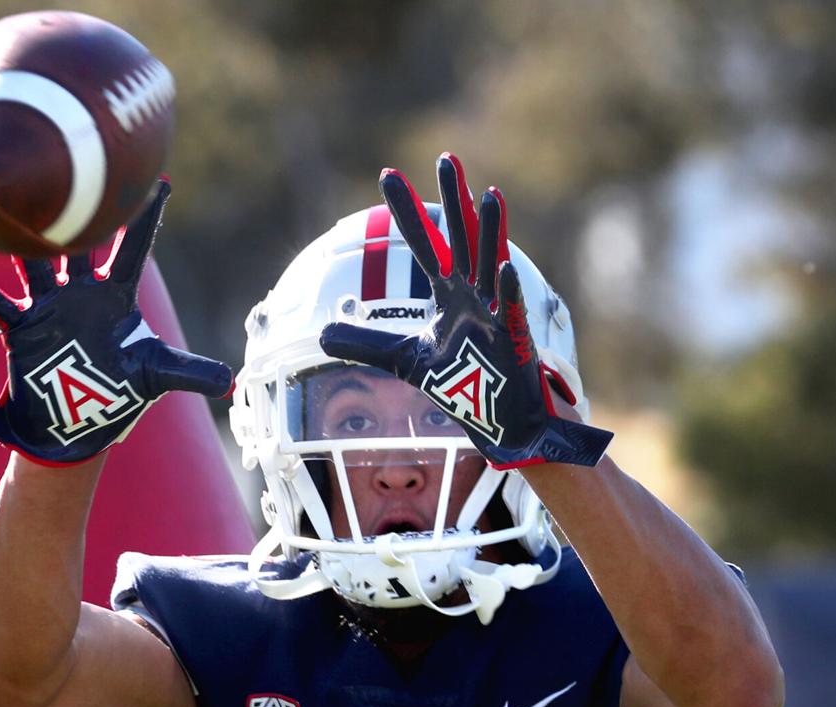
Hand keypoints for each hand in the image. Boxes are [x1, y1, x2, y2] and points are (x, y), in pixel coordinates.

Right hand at [0, 180, 232, 464]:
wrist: (76, 426)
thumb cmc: (118, 395)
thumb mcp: (156, 377)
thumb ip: (189, 372)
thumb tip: (229, 383)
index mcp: (118, 298)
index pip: (135, 248)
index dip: (145, 217)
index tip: (159, 179)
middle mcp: (82, 294)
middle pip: (80, 245)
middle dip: (78, 215)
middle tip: (74, 174)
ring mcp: (50, 308)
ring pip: (35, 265)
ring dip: (24, 244)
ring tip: (9, 212)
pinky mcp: (21, 329)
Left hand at [319, 154, 611, 467]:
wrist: (496, 418)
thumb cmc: (458, 384)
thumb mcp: (402, 359)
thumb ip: (366, 342)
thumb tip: (321, 333)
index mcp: (449, 294)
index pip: (424, 244)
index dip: (407, 213)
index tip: (389, 175)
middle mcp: (472, 294)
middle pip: (459, 239)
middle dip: (453, 200)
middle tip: (446, 159)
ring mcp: (495, 313)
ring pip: (490, 263)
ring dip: (490, 231)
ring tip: (488, 194)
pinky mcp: (513, 338)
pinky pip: (509, 310)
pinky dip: (505, 290)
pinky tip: (502, 267)